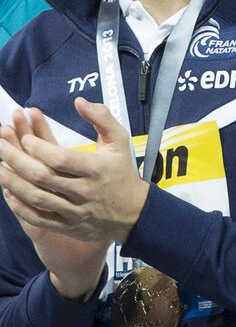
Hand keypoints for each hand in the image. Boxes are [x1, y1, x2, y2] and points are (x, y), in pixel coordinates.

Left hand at [0, 101, 145, 299]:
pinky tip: (8, 192)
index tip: (25, 138)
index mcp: (96, 169)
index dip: (38, 147)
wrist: (133, 212)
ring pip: (36, 198)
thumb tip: (80, 101)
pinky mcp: (67, 225)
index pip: (60, 159)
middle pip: (42, 177)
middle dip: (16, 160)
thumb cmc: (121, 172)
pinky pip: (37, 217)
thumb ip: (102, 118)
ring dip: (12, 182)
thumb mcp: (119, 141)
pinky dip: (19, 206)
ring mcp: (74, 210)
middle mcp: (84, 191)